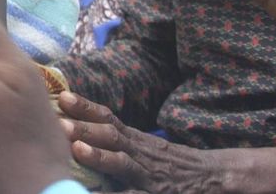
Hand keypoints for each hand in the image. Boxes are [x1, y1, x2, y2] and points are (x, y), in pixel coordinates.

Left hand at [58, 92, 221, 193]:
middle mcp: (141, 153)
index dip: (86, 108)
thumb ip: (119, 137)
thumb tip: (78, 125)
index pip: (109, 119)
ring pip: (123, 164)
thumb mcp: (145, 145)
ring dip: (100, 157)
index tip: (63, 96)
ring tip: (77, 150)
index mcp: (135, 140)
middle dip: (85, 129)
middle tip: (59, 122)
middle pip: (112, 136)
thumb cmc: (172, 163)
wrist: (216, 178)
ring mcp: (149, 176)